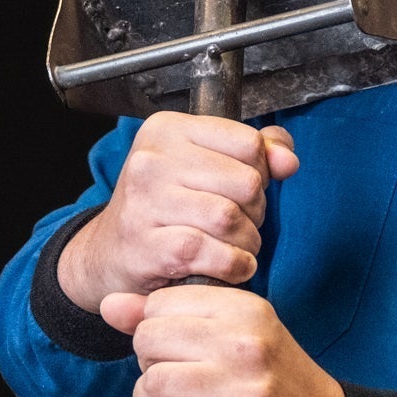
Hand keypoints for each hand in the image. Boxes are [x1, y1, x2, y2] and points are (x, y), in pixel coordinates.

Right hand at [56, 112, 299, 314]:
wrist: (108, 254)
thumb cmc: (164, 205)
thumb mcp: (204, 164)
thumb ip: (255, 152)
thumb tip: (288, 160)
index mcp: (169, 129)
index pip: (249, 144)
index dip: (260, 173)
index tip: (245, 191)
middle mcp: (152, 159)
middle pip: (246, 182)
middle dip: (256, 211)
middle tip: (242, 224)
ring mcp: (145, 201)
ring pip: (230, 218)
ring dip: (247, 242)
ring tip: (238, 247)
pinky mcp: (145, 245)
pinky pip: (209, 252)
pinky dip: (232, 265)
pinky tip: (231, 267)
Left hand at [104, 284, 352, 396]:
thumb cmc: (279, 388)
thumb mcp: (236, 339)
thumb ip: (171, 318)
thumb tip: (110, 304)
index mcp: (247, 310)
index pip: (161, 303)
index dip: (155, 333)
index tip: (179, 354)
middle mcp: (247, 343)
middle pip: (149, 340)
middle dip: (150, 369)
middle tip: (174, 388)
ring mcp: (246, 390)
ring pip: (154, 384)